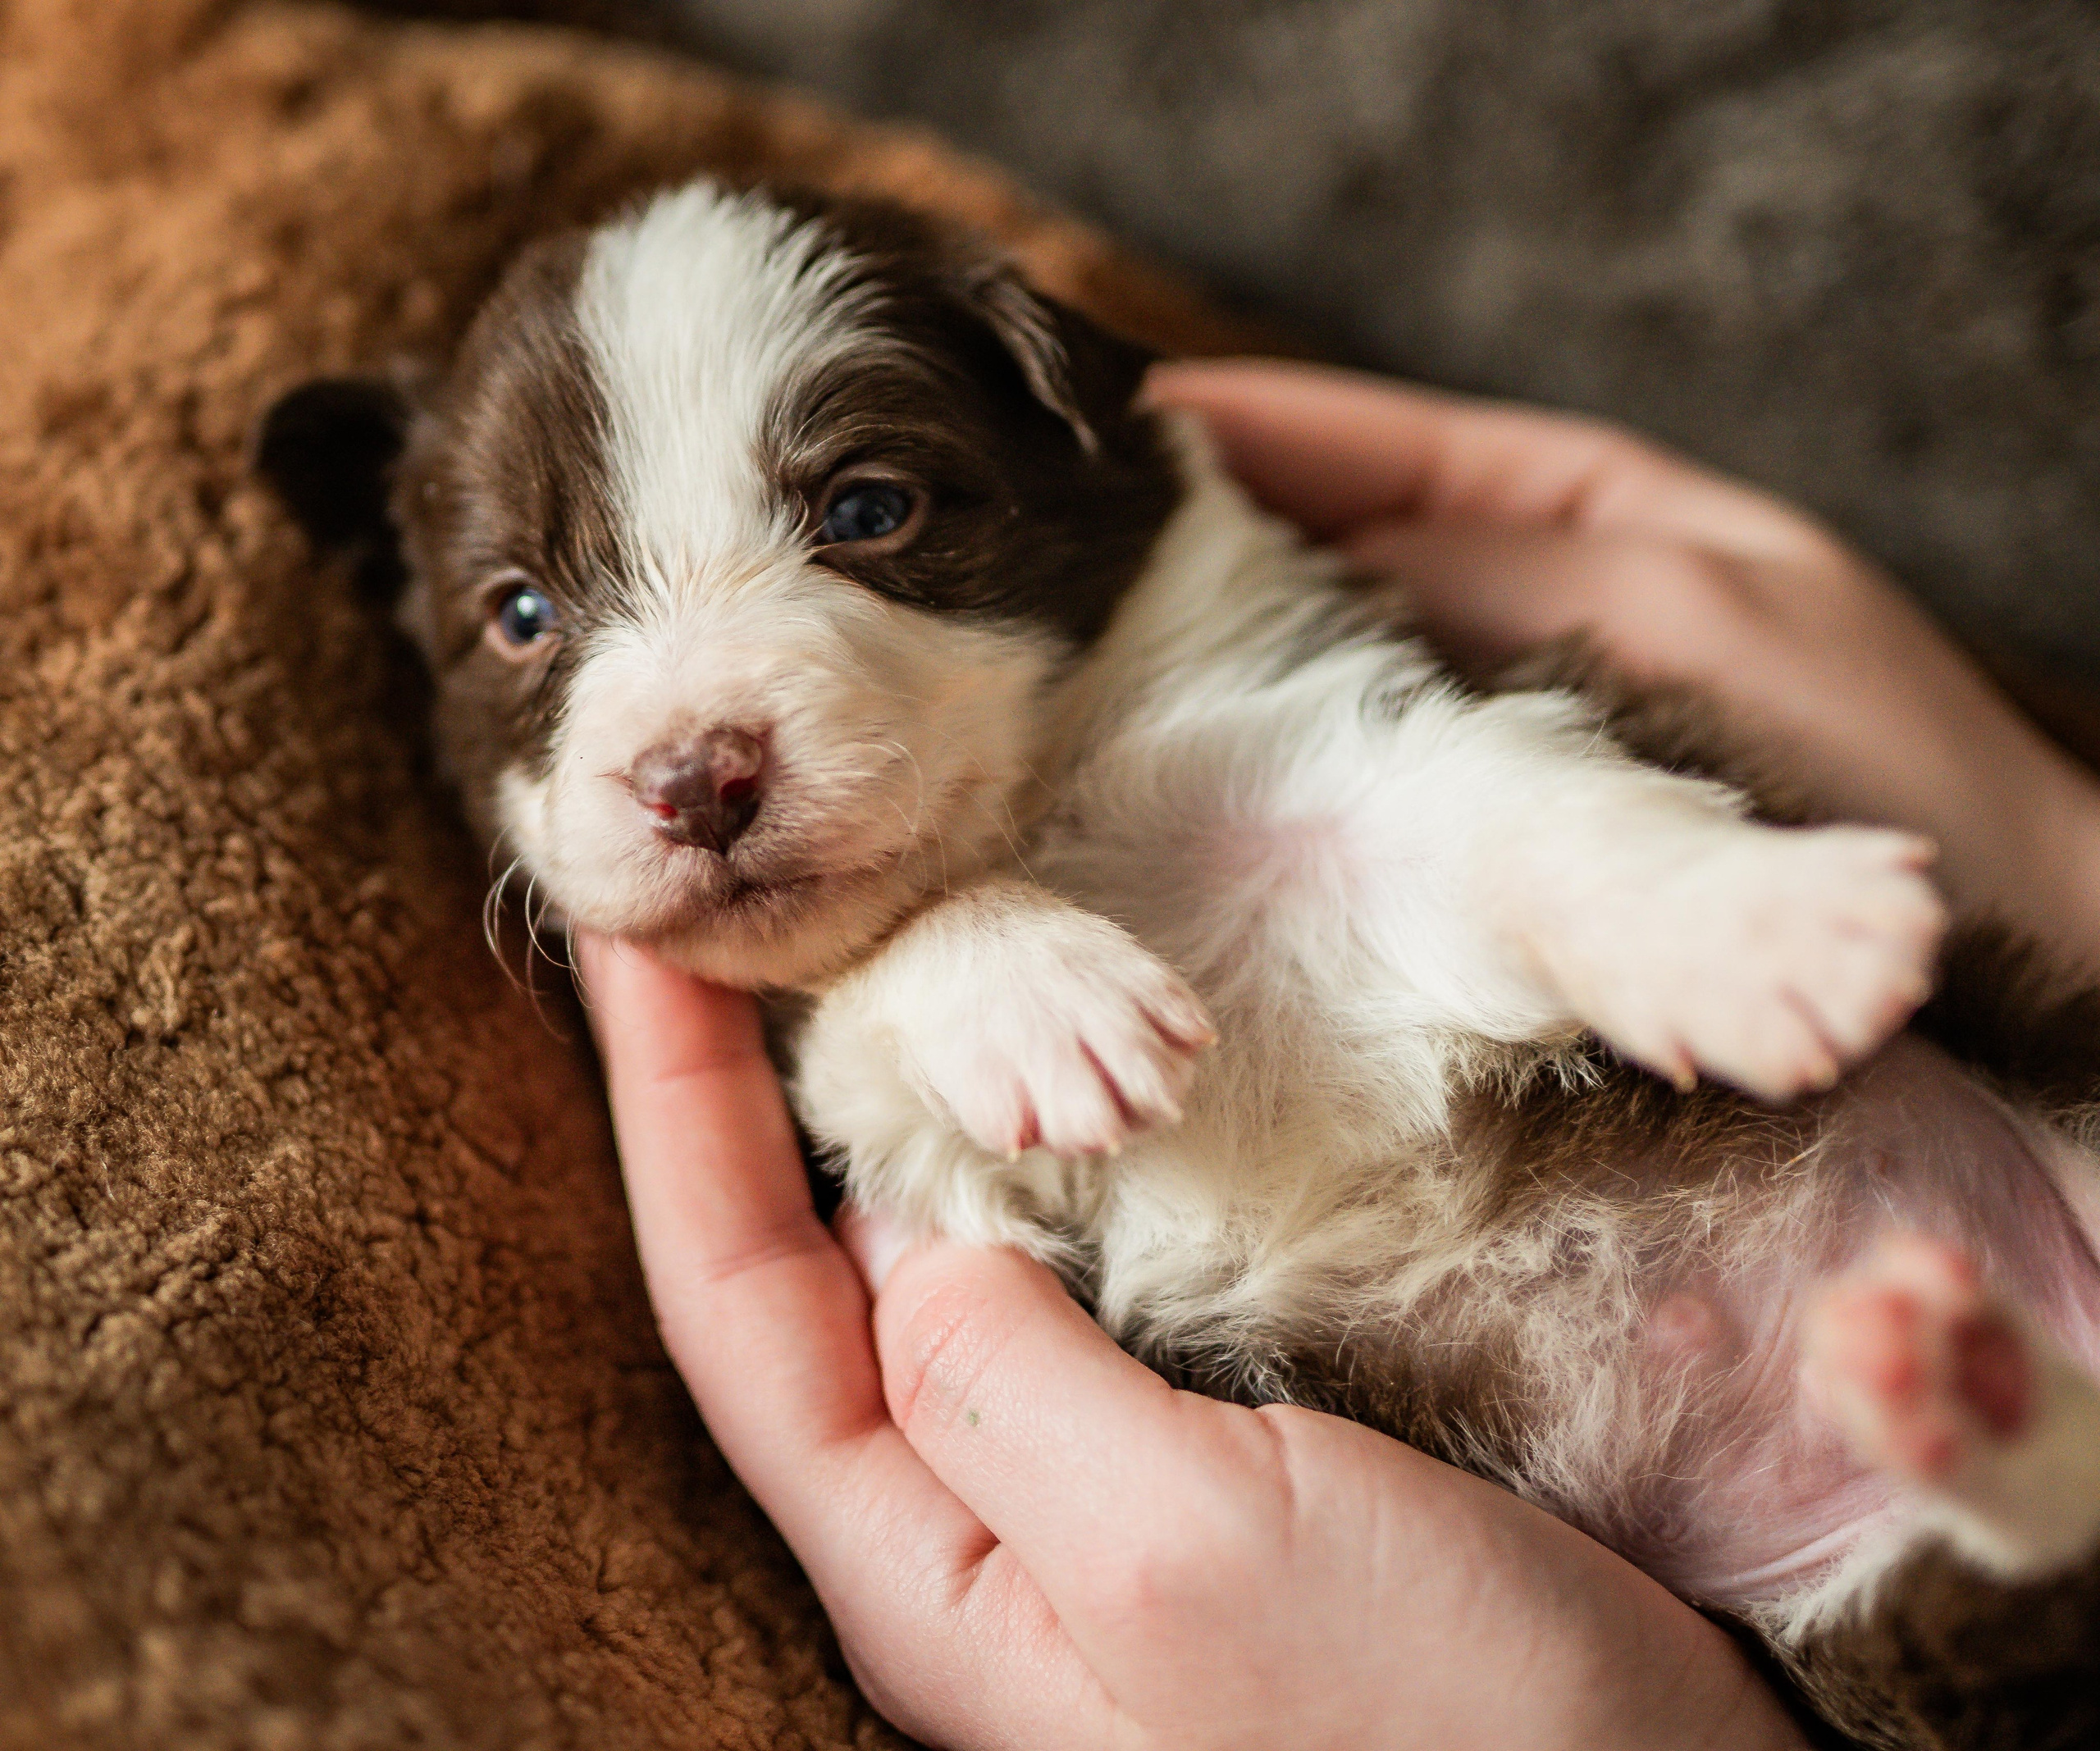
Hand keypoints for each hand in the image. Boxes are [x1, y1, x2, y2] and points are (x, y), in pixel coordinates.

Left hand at [577, 932, 1805, 1750]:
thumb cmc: (1434, 1732)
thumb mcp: (1187, 1554)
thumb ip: (1008, 1390)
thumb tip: (908, 1230)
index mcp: (929, 1573)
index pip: (734, 1306)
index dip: (671, 1108)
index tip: (634, 934)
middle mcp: (983, 1533)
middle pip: (804, 1281)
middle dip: (747, 1095)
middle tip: (735, 917)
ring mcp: (1092, 1496)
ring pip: (933, 1268)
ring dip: (884, 1110)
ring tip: (860, 962)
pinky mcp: (1206, 1458)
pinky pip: (1065, 1282)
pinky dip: (1030, 1160)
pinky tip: (1047, 1090)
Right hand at [1148, 359, 2099, 979]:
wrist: (2011, 964)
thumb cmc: (1883, 763)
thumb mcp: (1689, 608)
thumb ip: (1496, 566)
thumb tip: (1300, 557)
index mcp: (1559, 509)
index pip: (1352, 443)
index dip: (1218, 432)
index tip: (1083, 435)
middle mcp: (1499, 619)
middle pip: (1304, 565)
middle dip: (1174, 565)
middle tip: (1028, 574)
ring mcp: (1481, 745)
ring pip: (1309, 698)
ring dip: (1199, 696)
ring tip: (1060, 698)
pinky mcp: (1481, 874)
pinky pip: (1346, 820)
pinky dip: (1267, 817)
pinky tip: (1171, 830)